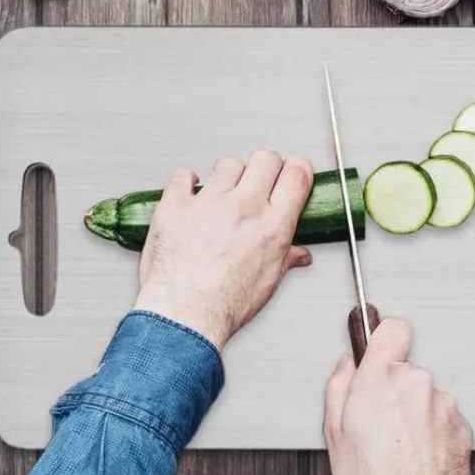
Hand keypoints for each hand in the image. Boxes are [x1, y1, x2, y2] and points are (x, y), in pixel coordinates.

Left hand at [135, 151, 314, 349]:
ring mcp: (209, 202)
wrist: (184, 315)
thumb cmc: (224, 305)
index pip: (297, 175)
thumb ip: (285, 259)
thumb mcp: (268, 282)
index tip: (292, 171)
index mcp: (273, 225)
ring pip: (228, 163)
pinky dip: (186, 181)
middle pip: (265, 159)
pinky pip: (183, 177)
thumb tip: (298, 255)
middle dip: (266, 166)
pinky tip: (189, 190)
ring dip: (228, 174)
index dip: (297, 168)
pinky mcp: (177, 204)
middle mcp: (244, 207)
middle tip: (259, 178)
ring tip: (223, 190)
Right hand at [323, 318, 472, 474]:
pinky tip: (419, 454)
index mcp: (380, 378)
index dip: (386, 338)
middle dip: (396, 389)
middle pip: (407, 370)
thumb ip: (339, 385)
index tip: (382, 348)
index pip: (393, 329)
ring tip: (402, 445)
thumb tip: (346, 366)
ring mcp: (442, 404)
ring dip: (417, 412)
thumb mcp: (334, 431)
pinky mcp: (461, 426)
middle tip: (382, 420)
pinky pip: (444, 418)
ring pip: (427, 396)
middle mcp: (415, 383)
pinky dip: (434, 432)